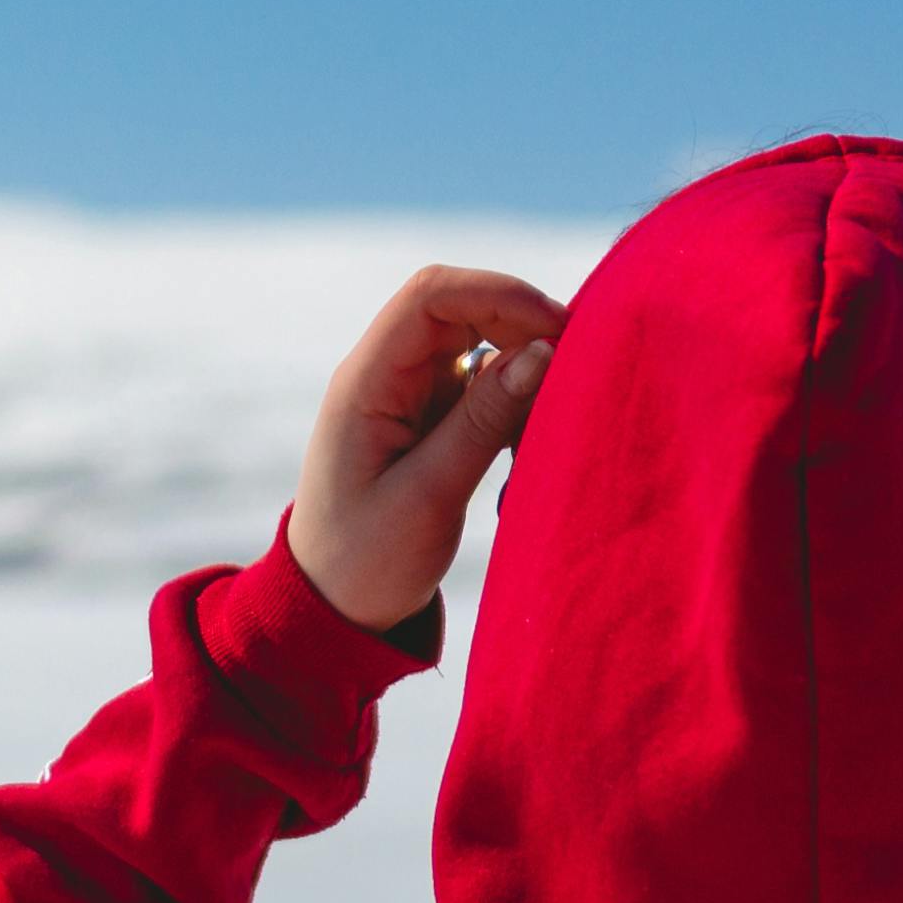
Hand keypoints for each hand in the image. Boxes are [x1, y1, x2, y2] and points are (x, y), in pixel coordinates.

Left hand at [289, 265, 569, 632]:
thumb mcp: (429, 495)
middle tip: (572, 381)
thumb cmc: (365, 561)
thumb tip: (543, 350)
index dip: (499, 294)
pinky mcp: (429, 420)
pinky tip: (518, 464)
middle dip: (522, 333)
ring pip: (481, 349)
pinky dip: (513, 413)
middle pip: (462, 311)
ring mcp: (408, 395)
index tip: (559, 331)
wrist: (331, 608)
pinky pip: (483, 389)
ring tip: (533, 446)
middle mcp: (385, 375)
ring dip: (522, 382)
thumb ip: (484, 420)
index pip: (431, 297)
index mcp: (366, 382)